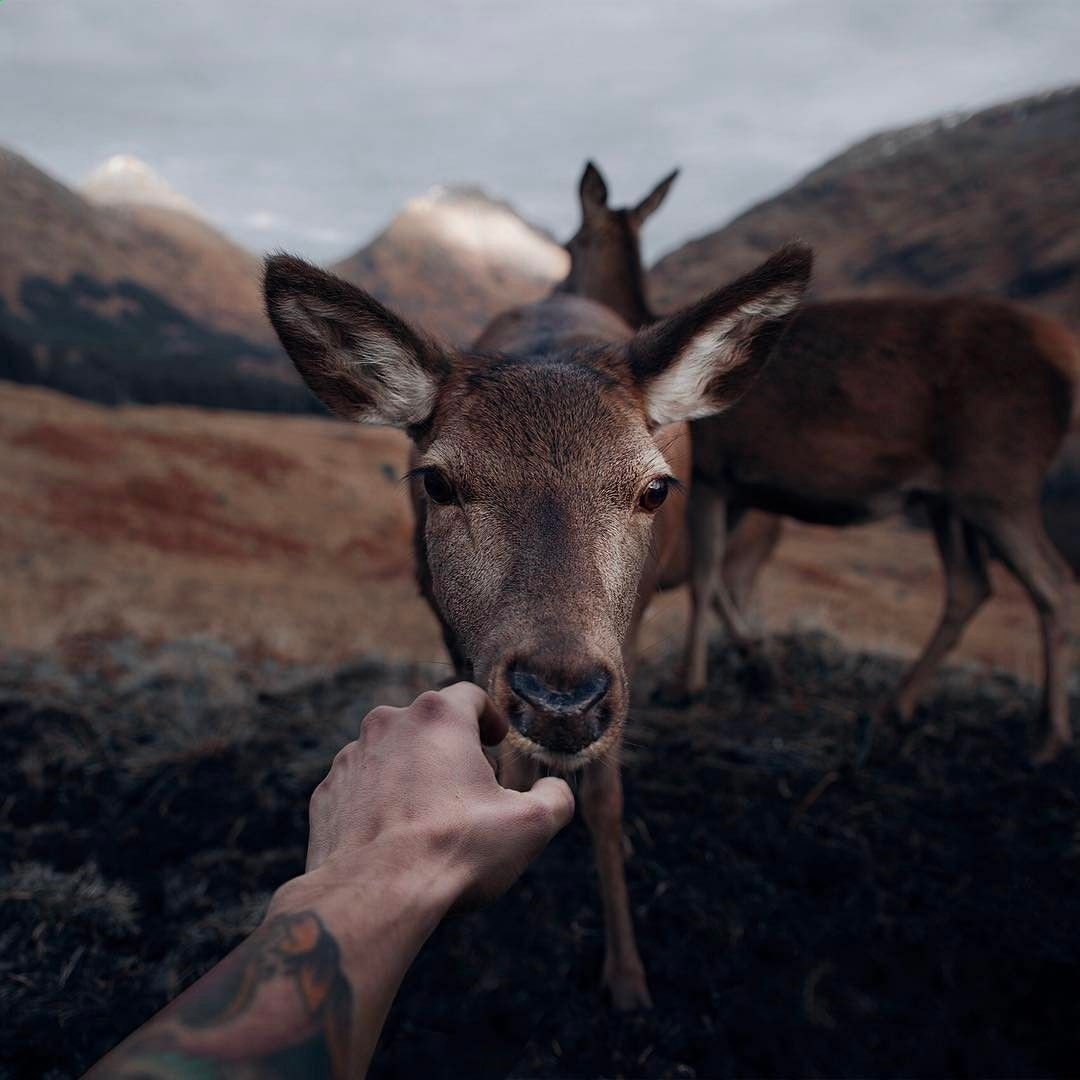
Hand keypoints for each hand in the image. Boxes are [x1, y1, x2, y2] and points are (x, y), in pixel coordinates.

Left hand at [295, 683, 574, 911]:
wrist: (374, 894)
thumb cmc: (457, 849)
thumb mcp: (531, 825)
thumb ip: (554, 797)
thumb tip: (554, 790)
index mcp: (438, 716)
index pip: (470, 696)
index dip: (489, 717)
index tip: (495, 741)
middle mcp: (389, 723)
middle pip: (427, 724)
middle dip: (449, 748)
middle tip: (469, 786)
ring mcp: (351, 757)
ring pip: (390, 754)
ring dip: (411, 774)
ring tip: (430, 818)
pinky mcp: (326, 792)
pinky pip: (360, 787)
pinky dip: (378, 802)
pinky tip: (395, 837)